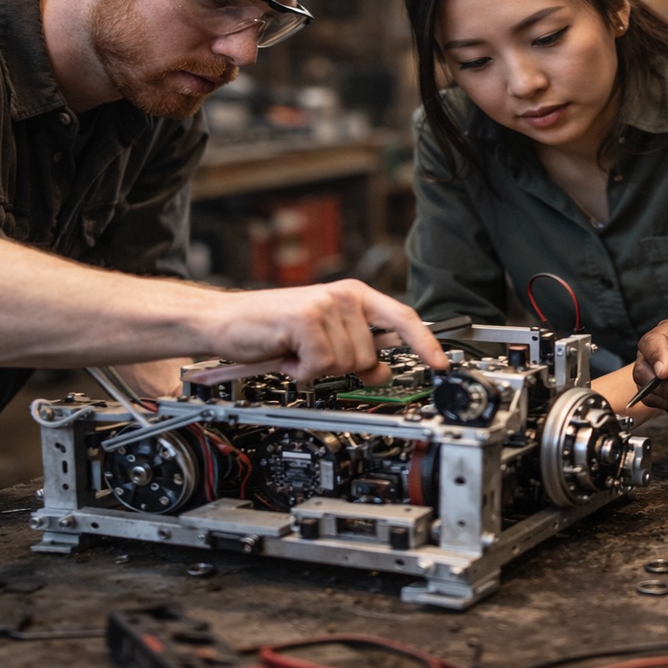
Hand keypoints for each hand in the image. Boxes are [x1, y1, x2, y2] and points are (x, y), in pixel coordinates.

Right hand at [208, 279, 446, 383]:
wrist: (225, 323)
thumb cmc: (272, 330)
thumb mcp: (323, 341)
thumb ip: (357, 352)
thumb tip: (383, 372)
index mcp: (354, 296)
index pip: (403, 317)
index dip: (425, 343)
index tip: (441, 363)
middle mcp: (344, 296)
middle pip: (370, 355)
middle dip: (342, 367)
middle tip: (313, 355)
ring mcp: (325, 305)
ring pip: (347, 363)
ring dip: (317, 368)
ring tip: (296, 353)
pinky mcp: (306, 319)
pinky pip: (322, 366)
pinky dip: (301, 371)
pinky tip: (286, 355)